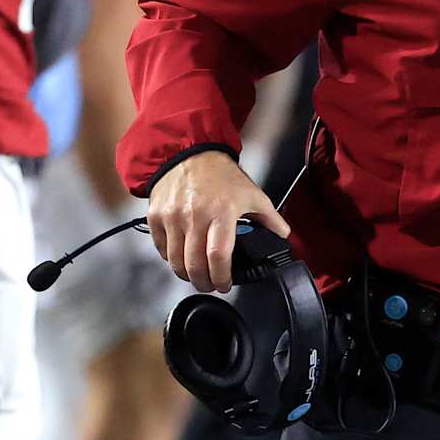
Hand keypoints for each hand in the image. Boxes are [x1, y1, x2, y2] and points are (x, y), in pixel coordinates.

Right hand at [147, 150, 289, 293]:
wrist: (189, 154)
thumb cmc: (221, 175)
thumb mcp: (252, 194)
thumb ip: (270, 218)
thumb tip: (283, 236)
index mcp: (221, 211)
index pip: (218, 255)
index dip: (222, 277)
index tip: (225, 284)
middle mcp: (194, 215)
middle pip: (194, 264)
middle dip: (203, 282)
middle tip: (210, 285)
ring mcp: (172, 216)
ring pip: (175, 260)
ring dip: (186, 274)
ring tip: (196, 275)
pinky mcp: (155, 216)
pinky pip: (161, 248)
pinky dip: (170, 258)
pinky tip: (181, 257)